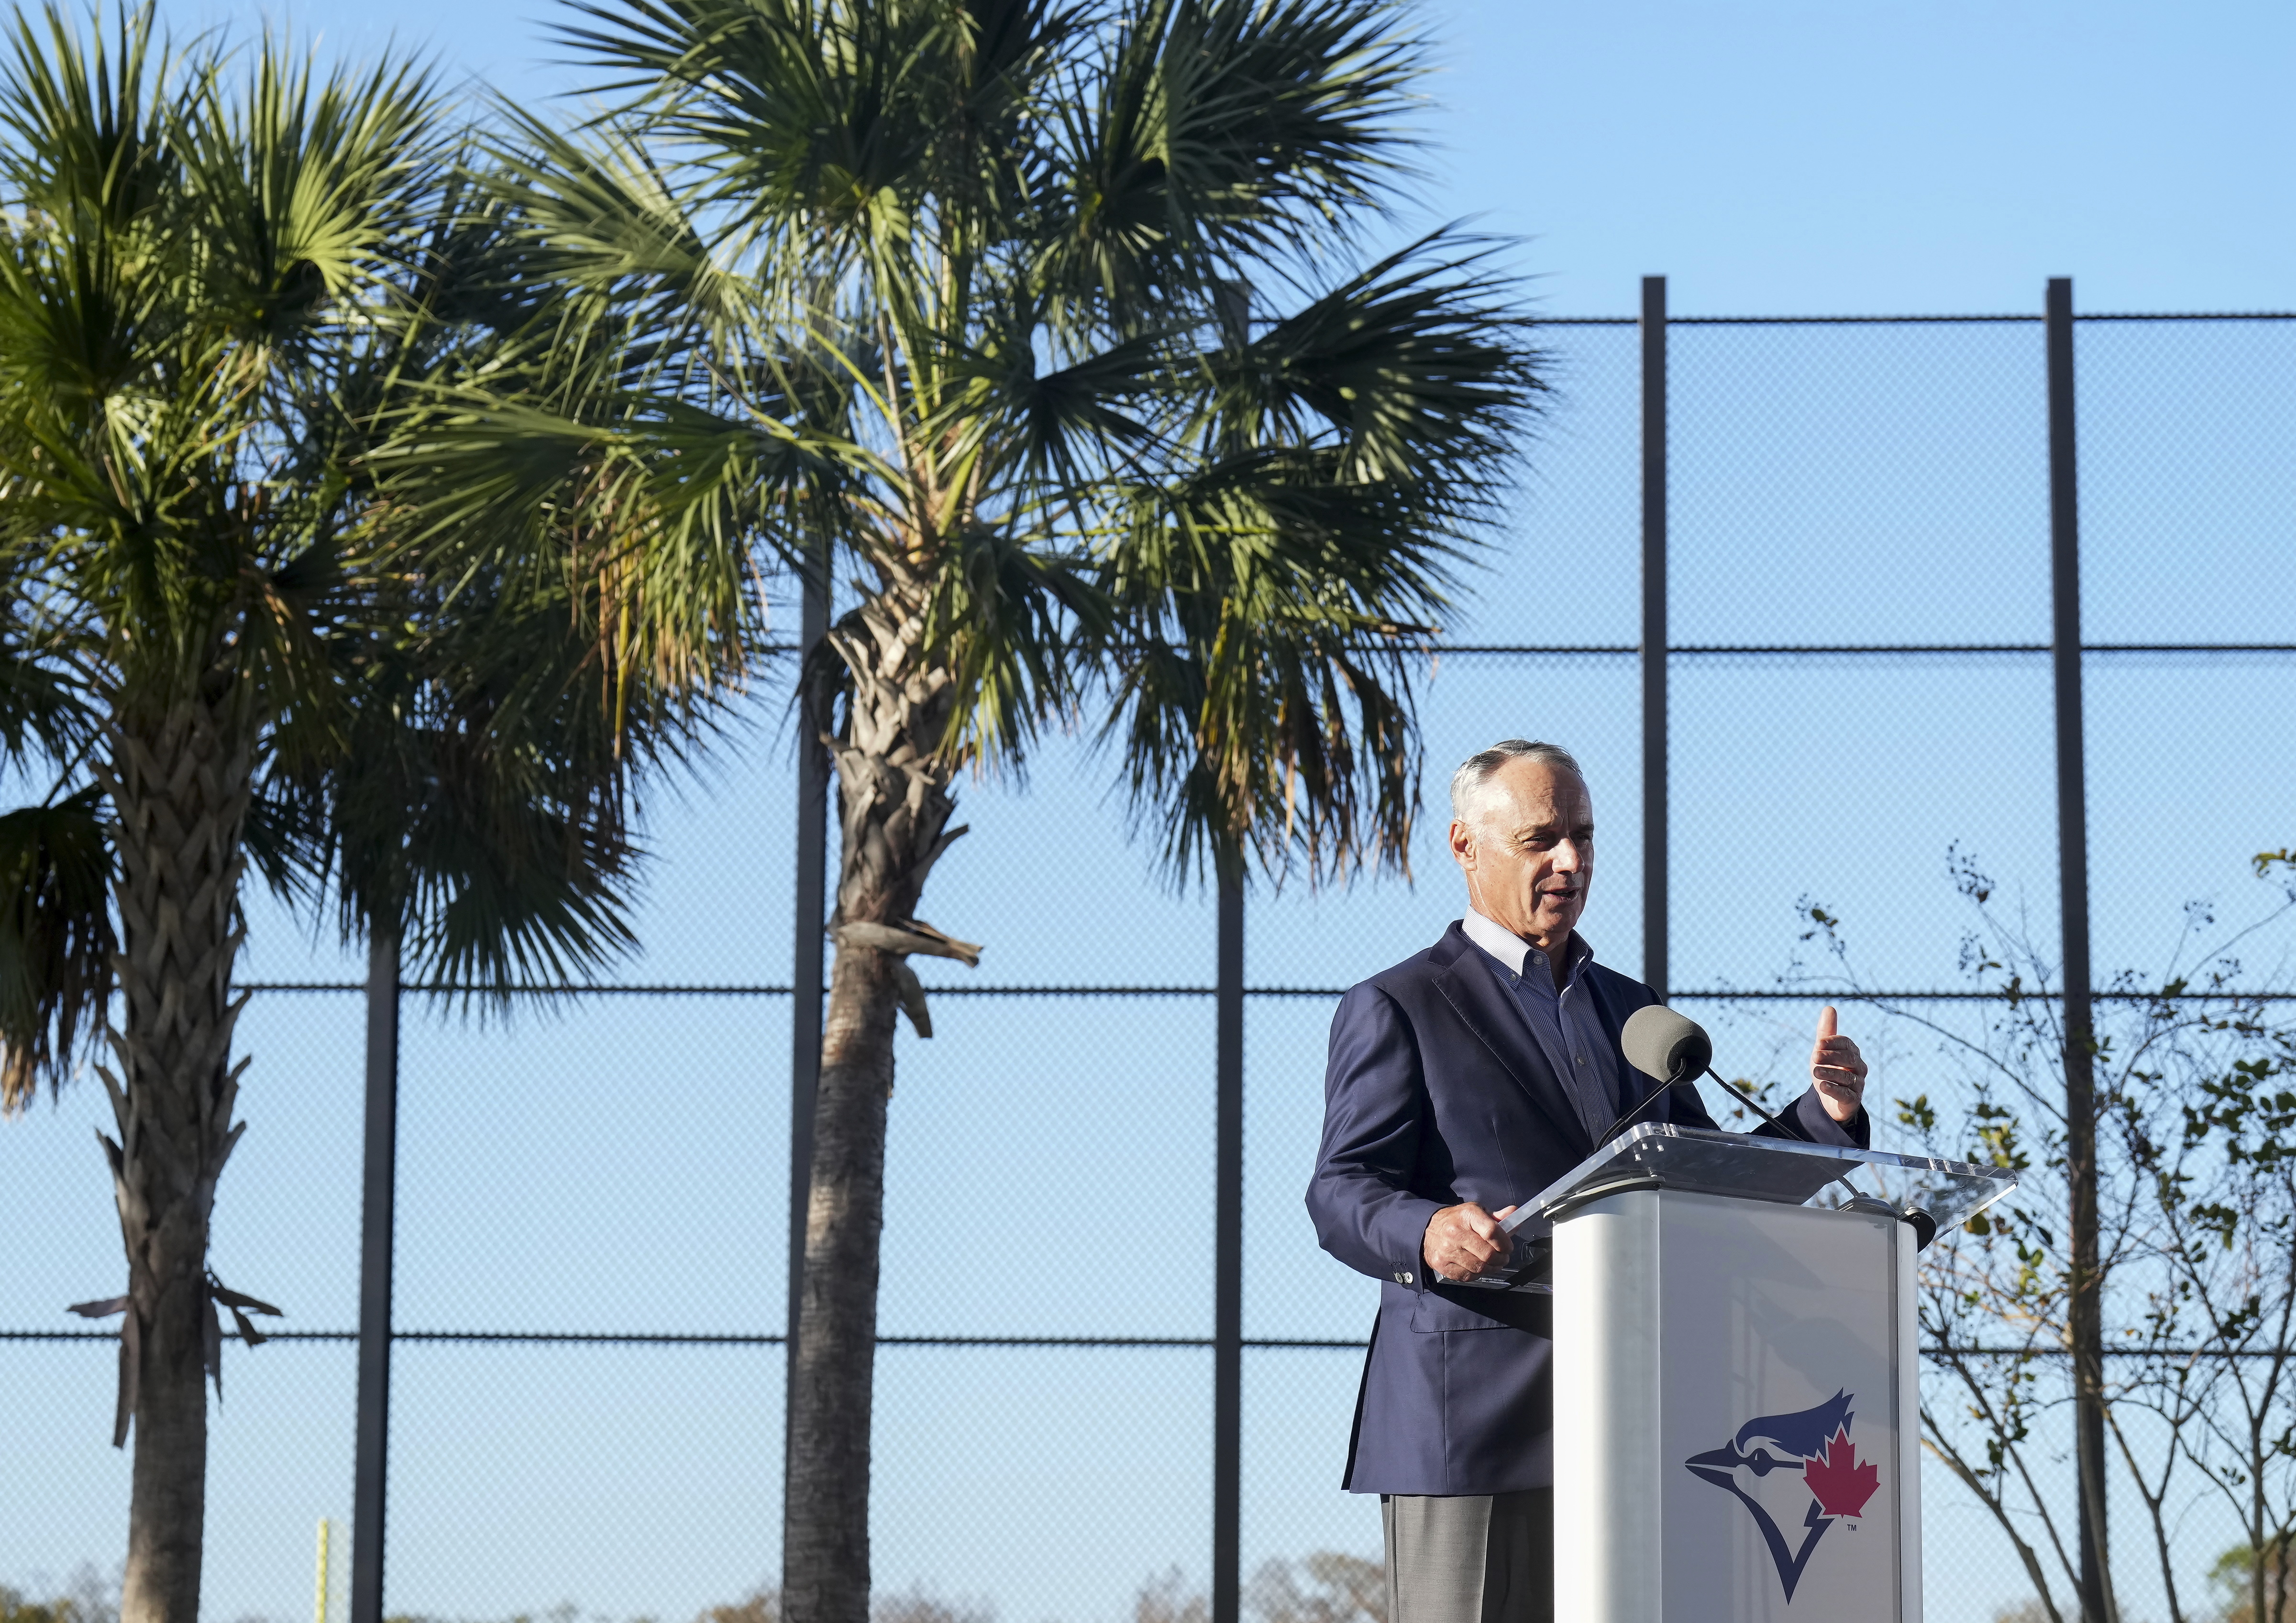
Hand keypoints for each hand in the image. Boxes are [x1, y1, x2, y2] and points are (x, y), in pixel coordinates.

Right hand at [1422, 1202, 1518, 1282]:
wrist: (1426, 1230)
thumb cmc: (1456, 1221)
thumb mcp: (1475, 1212)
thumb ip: (1496, 1217)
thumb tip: (1514, 1213)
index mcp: (1467, 1216)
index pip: (1491, 1231)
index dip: (1504, 1242)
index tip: (1508, 1247)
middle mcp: (1455, 1233)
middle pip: (1488, 1253)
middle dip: (1501, 1258)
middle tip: (1503, 1257)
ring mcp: (1447, 1250)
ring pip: (1479, 1267)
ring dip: (1491, 1268)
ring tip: (1494, 1263)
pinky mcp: (1442, 1265)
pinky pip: (1467, 1276)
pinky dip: (1477, 1275)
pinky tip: (1478, 1268)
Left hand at [1811, 1005, 1868, 1123]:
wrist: (1829, 1098)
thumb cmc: (1828, 1069)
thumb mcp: (1823, 1050)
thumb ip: (1826, 1031)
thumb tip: (1829, 1007)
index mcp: (1852, 1052)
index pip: (1846, 1044)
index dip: (1832, 1042)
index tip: (1818, 1043)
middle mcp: (1858, 1067)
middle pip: (1848, 1059)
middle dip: (1831, 1057)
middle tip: (1814, 1056)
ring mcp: (1857, 1084)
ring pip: (1846, 1077)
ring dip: (1830, 1073)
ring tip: (1815, 1071)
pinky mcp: (1852, 1100)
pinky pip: (1845, 1094)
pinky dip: (1834, 1089)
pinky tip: (1823, 1086)